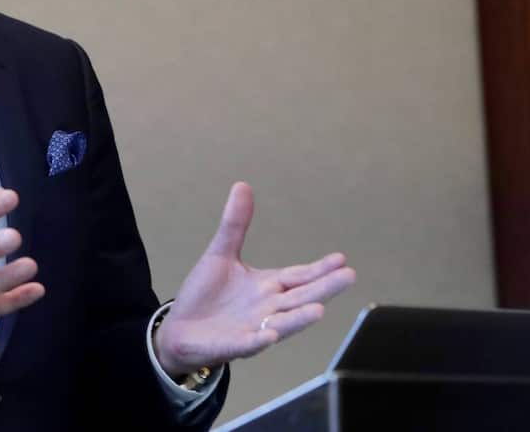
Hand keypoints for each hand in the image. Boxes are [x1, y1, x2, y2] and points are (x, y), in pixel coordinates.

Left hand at [154, 182, 355, 377]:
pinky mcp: (232, 345)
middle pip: (300, 298)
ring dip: (298, 319)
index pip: (298, 276)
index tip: (342, 259)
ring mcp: (252, 329)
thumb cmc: (206, 294)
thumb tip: (243, 185)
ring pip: (281, 324)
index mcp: (267, 286)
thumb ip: (235, 224)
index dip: (319, 268)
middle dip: (324, 288)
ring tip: (319, 310)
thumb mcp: (221, 253)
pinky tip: (270, 336)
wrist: (180, 328)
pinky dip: (259, 340)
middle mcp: (267, 308)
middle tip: (349, 276)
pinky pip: (248, 344)